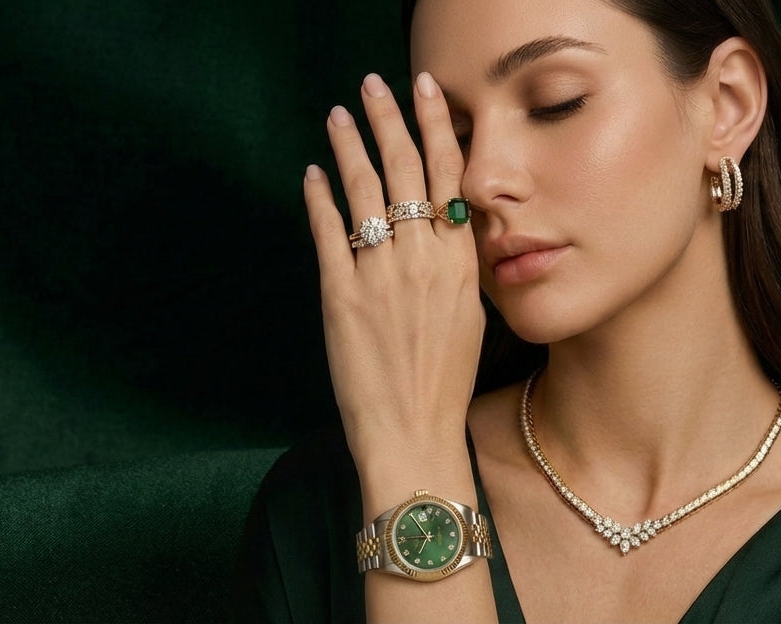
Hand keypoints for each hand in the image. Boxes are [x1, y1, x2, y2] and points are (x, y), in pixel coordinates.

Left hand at [303, 72, 483, 469]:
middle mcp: (422, 259)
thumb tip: (441, 226)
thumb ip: (453, 264)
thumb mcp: (468, 314)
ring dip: (349, 147)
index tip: (425, 89)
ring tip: (338, 116)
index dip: (434, 126)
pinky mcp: (341, 294)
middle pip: (404, 169)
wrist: (413, 430)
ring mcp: (380, 274)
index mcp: (460, 261)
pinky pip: (329, 231)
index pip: (447, 175)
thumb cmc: (443, 380)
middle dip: (387, 119)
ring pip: (364, 190)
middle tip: (373, 84)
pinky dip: (319, 197)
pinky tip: (313, 174)